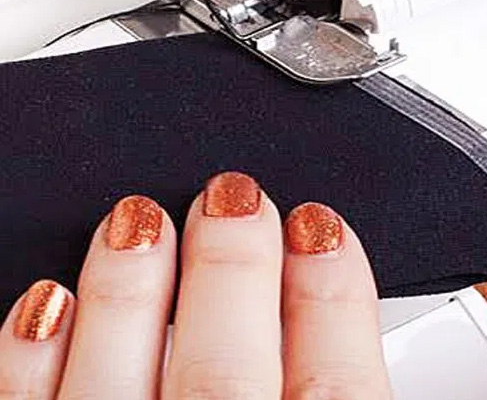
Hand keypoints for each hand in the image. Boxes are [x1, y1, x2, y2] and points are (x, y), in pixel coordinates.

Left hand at [0, 172, 391, 399]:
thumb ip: (359, 385)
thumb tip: (364, 299)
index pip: (338, 390)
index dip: (336, 297)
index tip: (323, 229)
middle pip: (227, 378)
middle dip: (233, 268)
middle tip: (234, 195)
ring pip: (118, 394)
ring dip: (128, 294)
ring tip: (138, 216)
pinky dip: (29, 366)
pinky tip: (46, 303)